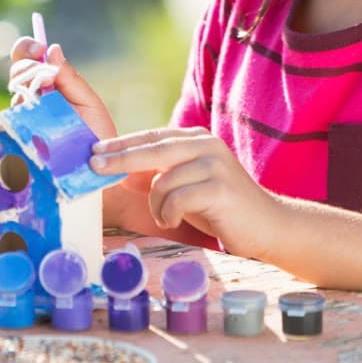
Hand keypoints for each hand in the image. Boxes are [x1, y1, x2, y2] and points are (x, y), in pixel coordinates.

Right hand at [8, 38, 117, 140]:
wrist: (100, 171)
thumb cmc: (97, 136)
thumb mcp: (89, 103)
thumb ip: (71, 78)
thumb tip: (52, 49)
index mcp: (48, 85)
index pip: (27, 59)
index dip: (26, 48)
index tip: (37, 48)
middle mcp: (32, 100)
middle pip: (17, 73)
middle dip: (27, 69)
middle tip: (46, 78)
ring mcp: (24, 120)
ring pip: (15, 98)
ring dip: (29, 95)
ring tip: (48, 107)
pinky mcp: (19, 141)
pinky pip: (10, 126)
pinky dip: (20, 121)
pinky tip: (34, 124)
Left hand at [88, 127, 279, 258]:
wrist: (268, 225)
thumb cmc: (220, 207)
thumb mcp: (186, 184)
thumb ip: (159, 174)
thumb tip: (119, 172)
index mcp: (196, 138)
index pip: (151, 137)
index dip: (121, 144)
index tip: (93, 152)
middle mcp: (206, 144)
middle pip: (152, 149)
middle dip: (119, 159)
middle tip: (94, 167)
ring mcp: (215, 164)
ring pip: (162, 181)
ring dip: (156, 205)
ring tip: (165, 216)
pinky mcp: (220, 188)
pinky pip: (176, 200)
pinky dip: (169, 214)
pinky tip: (175, 221)